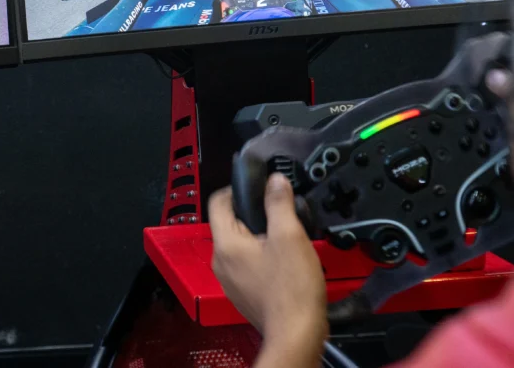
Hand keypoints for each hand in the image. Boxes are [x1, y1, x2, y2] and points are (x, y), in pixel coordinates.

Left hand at [208, 175, 327, 363]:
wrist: (296, 333)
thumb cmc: (292, 288)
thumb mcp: (289, 235)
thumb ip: (279, 203)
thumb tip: (274, 181)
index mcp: (225, 244)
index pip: (217, 201)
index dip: (236, 188)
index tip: (258, 187)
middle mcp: (220, 261)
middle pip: (229, 223)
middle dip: (252, 214)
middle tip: (279, 213)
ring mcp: (229, 280)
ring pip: (239, 245)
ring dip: (259, 237)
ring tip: (284, 237)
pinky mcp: (242, 293)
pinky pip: (246, 265)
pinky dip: (261, 257)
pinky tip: (283, 262)